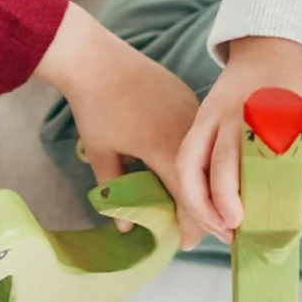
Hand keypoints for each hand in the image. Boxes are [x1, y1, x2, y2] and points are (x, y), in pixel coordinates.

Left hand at [35, 3, 202, 248]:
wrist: (96, 57)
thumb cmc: (94, 107)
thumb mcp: (102, 153)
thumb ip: (115, 192)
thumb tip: (124, 227)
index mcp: (167, 151)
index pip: (190, 201)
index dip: (191, 227)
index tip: (188, 245)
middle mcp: (188, 134)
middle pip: (206, 183)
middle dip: (204, 209)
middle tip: (198, 229)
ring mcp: (193, 114)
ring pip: (207, 158)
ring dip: (205, 182)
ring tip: (199, 201)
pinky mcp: (191, 100)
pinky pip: (201, 137)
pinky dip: (201, 156)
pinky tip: (195, 167)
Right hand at [175, 36, 301, 243]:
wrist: (270, 52)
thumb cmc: (296, 94)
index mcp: (262, 115)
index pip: (245, 159)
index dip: (235, 194)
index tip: (242, 221)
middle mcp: (229, 116)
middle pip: (216, 164)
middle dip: (218, 205)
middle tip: (233, 232)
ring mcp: (208, 117)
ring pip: (189, 164)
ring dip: (197, 202)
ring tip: (216, 228)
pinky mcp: (199, 121)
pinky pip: (185, 158)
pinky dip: (190, 188)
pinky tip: (206, 210)